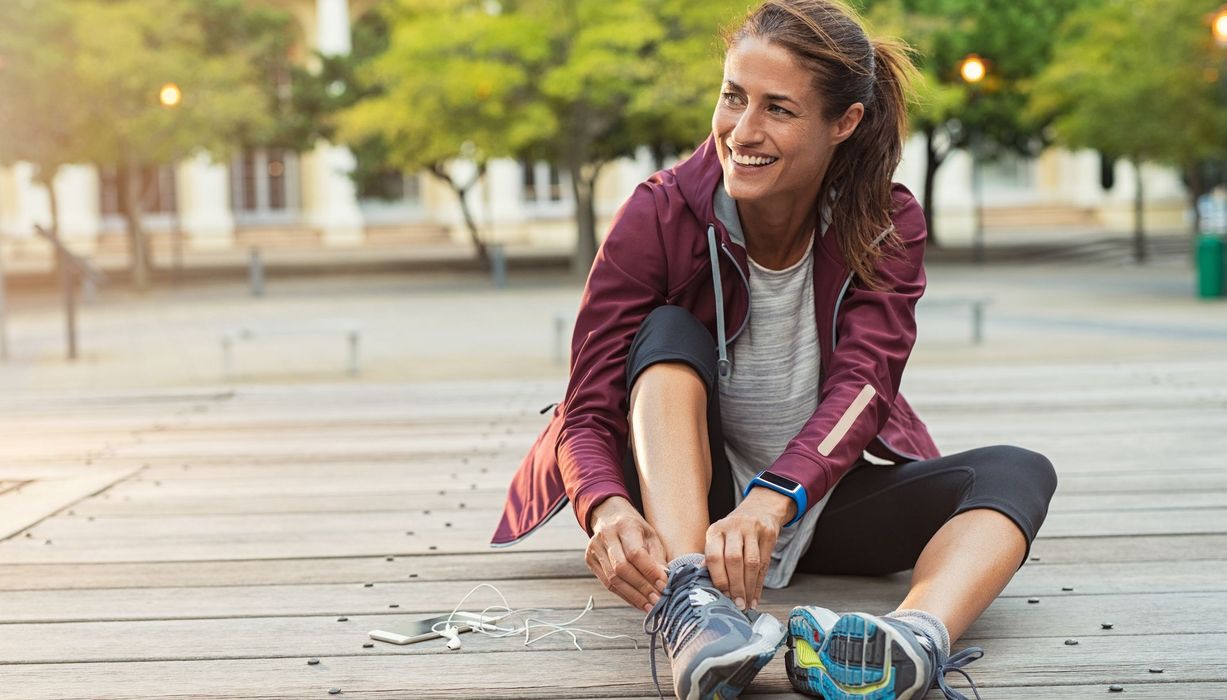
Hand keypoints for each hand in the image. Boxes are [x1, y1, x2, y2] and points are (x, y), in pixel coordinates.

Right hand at [585, 497, 667, 612]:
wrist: (609, 516)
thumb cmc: (635, 528)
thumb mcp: (651, 536)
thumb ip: (657, 557)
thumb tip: (664, 581)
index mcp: (624, 525)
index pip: (635, 553)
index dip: (649, 572)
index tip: (664, 586)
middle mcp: (606, 536)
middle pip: (621, 568)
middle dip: (641, 588)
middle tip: (658, 601)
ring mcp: (594, 548)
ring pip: (613, 579)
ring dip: (633, 596)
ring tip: (650, 606)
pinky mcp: (590, 560)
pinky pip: (607, 583)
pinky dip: (624, 595)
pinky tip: (637, 602)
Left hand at [704, 488, 792, 610]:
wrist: (759, 510)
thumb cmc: (733, 532)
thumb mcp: (719, 539)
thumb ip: (712, 558)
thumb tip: (704, 584)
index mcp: (715, 530)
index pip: (714, 556)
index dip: (719, 578)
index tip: (722, 595)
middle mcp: (733, 527)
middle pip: (734, 560)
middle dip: (735, 586)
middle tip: (736, 604)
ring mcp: (752, 529)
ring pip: (751, 563)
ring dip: (748, 587)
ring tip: (745, 604)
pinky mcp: (768, 533)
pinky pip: (765, 564)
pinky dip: (759, 584)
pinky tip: (755, 597)